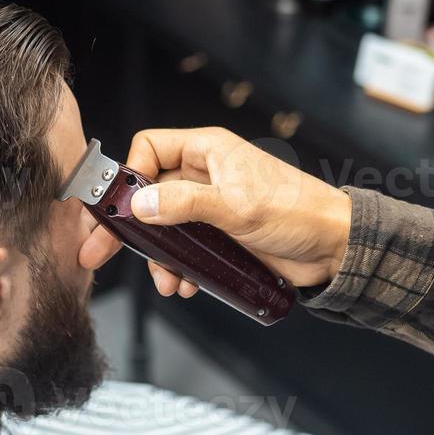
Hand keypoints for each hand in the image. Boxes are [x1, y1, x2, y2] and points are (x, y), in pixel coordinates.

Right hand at [78, 127, 352, 296]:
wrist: (334, 247)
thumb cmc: (298, 212)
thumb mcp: (237, 206)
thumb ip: (186, 204)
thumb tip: (141, 204)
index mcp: (206, 151)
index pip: (149, 149)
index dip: (130, 176)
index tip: (121, 208)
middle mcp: (203, 175)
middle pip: (147, 194)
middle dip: (126, 228)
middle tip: (98, 253)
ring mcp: (209, 206)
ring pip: (163, 228)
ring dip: (158, 257)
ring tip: (167, 282)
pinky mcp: (218, 235)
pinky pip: (184, 249)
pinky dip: (179, 268)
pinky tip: (185, 285)